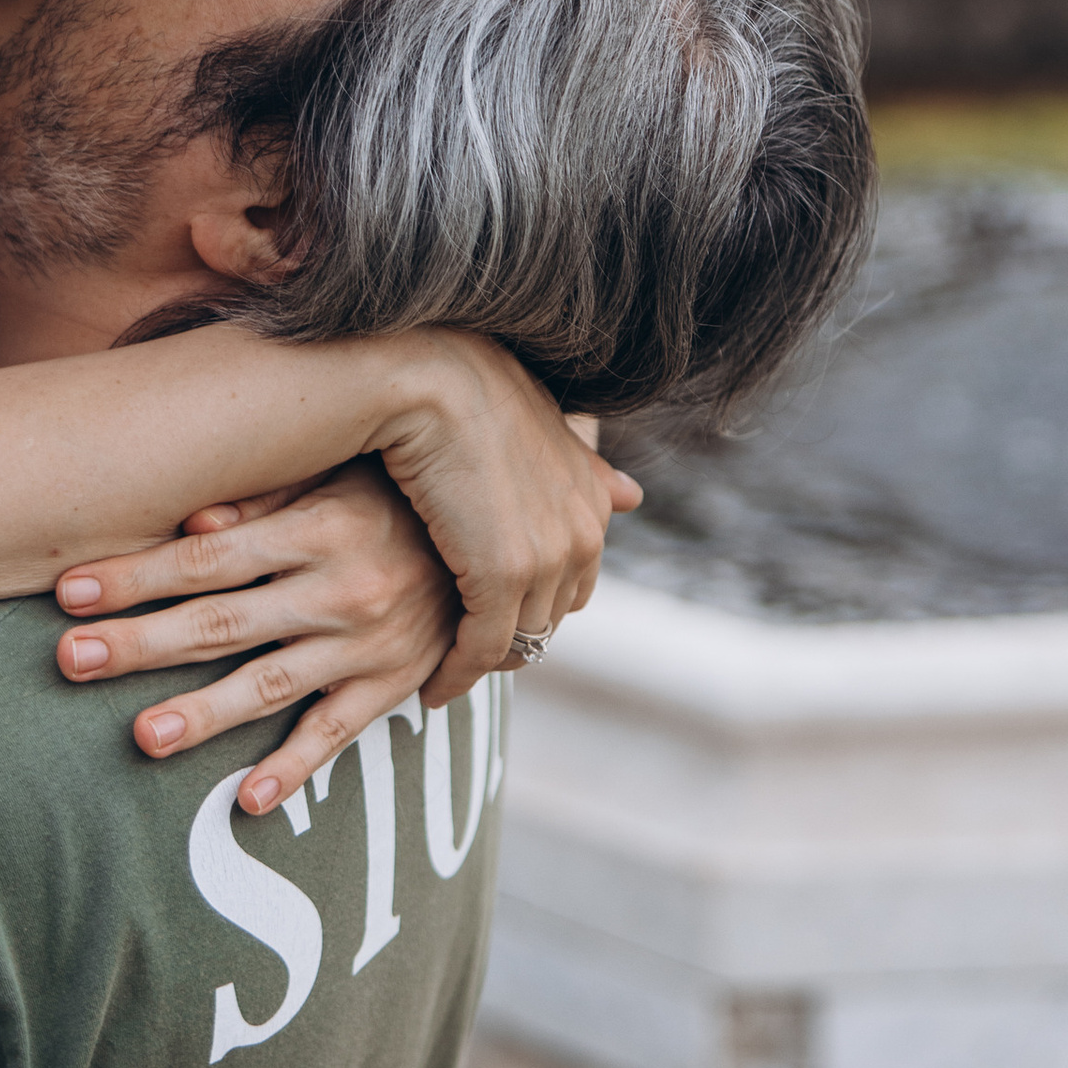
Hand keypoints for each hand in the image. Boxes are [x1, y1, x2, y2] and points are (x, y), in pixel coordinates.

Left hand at [55, 461, 460, 812]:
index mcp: (318, 527)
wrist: (498, 535)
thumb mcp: (339, 474)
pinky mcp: (393, 685)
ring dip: (204, 712)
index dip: (138, 575)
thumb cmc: (395, 494)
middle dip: (142, 642)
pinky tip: (246, 799)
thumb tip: (191, 519)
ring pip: (271, 684)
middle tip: (71, 660)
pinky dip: (295, 768)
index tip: (70, 591)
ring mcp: (368, 644)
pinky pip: (339, 733)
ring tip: (144, 737)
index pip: (208, 557)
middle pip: (223, 622)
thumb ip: (266, 496)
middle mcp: (340, 589)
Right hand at [372, 336, 638, 708]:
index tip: (495, 621)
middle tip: (466, 656)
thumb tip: (636, 494)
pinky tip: (431, 686)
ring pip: (517, 641)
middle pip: (548, 620)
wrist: (430, 381)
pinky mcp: (501, 575)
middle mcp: (584, 534)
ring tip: (446, 674)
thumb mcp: (544, 436)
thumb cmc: (470, 399)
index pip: (573, 587)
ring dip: (482, 664)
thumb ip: (588, 470)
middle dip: (513, 642)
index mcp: (595, 505)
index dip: (534, 607)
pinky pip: (481, 647)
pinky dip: (457, 673)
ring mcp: (546, 558)